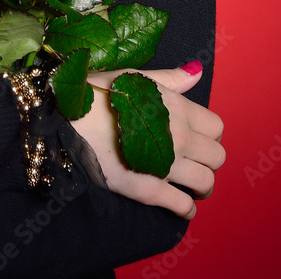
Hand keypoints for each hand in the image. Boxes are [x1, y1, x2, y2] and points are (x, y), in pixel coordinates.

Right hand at [68, 63, 224, 219]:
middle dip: (208, 159)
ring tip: (189, 184)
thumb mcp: (131, 76)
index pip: (216, 126)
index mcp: (175, 107)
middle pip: (217, 157)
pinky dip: (186, 208)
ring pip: (206, 183)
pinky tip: (180, 204)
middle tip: (192, 160)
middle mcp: (178, 137)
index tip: (195, 136)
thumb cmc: (95, 93)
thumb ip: (168, 78)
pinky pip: (183, 206)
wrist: (63, 120)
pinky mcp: (147, 190)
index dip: (208, 132)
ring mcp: (165, 165)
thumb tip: (197, 71)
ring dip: (202, 186)